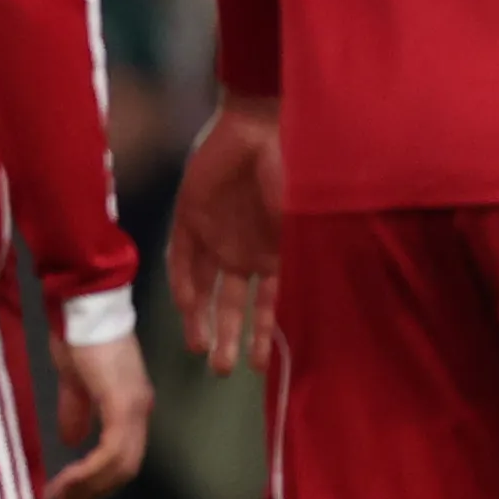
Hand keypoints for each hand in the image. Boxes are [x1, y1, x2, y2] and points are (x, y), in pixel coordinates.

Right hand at [50, 320, 150, 498]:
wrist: (83, 308)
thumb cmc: (78, 338)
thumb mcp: (74, 382)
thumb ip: (76, 411)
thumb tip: (72, 441)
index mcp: (131, 407)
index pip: (125, 456)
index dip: (100, 479)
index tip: (71, 491)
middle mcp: (140, 410)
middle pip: (127, 467)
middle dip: (95, 489)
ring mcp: (134, 407)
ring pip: (122, 464)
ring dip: (90, 484)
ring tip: (62, 493)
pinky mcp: (122, 403)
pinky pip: (113, 449)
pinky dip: (91, 469)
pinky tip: (69, 476)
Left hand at [168, 98, 285, 373]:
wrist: (263, 128)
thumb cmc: (297, 175)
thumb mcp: (307, 225)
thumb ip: (304, 263)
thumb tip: (316, 307)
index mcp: (279, 253)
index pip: (271, 304)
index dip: (266, 334)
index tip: (262, 366)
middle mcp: (248, 250)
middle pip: (236, 303)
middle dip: (230, 337)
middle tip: (222, 370)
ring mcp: (217, 235)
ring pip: (207, 288)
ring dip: (202, 319)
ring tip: (201, 350)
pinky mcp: (190, 217)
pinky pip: (183, 258)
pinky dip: (184, 284)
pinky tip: (187, 308)